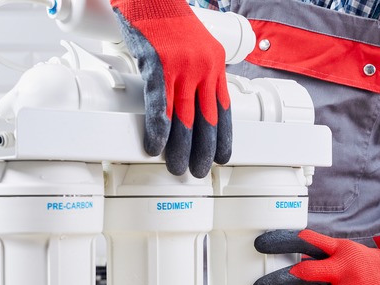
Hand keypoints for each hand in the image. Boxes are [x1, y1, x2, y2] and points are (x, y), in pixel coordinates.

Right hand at [111, 0, 231, 176]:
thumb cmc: (166, 19)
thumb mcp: (195, 46)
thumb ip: (198, 71)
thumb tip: (192, 97)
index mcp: (215, 65)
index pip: (224, 108)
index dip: (224, 136)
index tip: (223, 157)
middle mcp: (203, 68)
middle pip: (206, 119)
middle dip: (204, 150)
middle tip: (198, 171)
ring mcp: (181, 66)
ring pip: (184, 116)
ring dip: (180, 147)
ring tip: (176, 167)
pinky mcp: (158, 63)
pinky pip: (159, 103)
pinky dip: (158, 128)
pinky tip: (155, 145)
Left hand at [252, 230, 379, 284]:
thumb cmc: (366, 264)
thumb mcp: (346, 250)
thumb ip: (320, 252)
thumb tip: (293, 254)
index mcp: (339, 252)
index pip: (305, 242)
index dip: (281, 242)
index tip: (259, 245)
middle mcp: (343, 271)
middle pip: (303, 274)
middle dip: (276, 281)